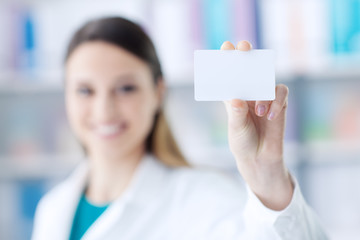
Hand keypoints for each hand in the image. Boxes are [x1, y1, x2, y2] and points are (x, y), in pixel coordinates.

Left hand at [222, 41, 292, 210]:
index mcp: (234, 97)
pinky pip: (281, 94)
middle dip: (246, 56)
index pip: (230, 75)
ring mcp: (265, 97)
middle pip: (249, 69)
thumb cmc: (243, 141)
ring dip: (263, 91)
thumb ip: (236, 114)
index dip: (228, 60)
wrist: (259, 158)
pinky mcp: (280, 104)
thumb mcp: (236, 128)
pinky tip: (270, 116)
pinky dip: (276, 103)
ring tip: (259, 111)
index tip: (226, 46)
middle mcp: (249, 93)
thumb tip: (237, 99)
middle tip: (244, 46)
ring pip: (267, 79)